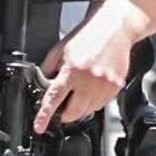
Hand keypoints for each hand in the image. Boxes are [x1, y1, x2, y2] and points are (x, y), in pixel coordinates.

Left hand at [39, 10, 140, 128]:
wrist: (113, 29)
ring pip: (88, 111)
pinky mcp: (116, 86)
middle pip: (74, 113)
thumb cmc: (88, 36)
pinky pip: (102, 105)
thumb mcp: (60, 49)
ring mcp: (105, 85)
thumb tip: (44, 84)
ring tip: (79, 93)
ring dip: (80, 109)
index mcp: (72, 71)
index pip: (54, 99)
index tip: (40, 127)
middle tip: (62, 109)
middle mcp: (89, 80)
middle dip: (64, 115)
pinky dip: (94, 103)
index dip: (45, 116)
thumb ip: (49, 68)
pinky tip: (91, 90)